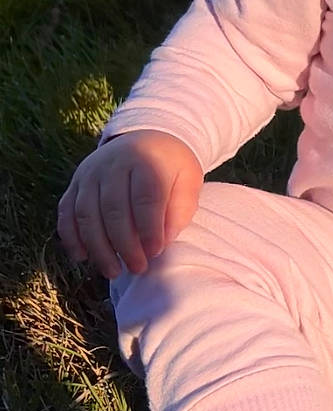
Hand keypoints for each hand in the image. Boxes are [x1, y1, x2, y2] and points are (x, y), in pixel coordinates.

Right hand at [57, 130, 203, 279]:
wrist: (145, 139)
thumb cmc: (171, 167)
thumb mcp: (188, 180)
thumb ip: (180, 208)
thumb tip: (164, 240)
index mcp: (145, 161)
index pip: (145, 198)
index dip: (149, 229)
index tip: (155, 253)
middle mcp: (113, 164)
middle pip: (113, 209)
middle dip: (124, 244)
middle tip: (137, 268)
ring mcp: (89, 173)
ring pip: (86, 213)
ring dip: (97, 247)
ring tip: (112, 271)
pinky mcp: (75, 183)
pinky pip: (66, 212)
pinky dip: (71, 237)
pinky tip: (82, 257)